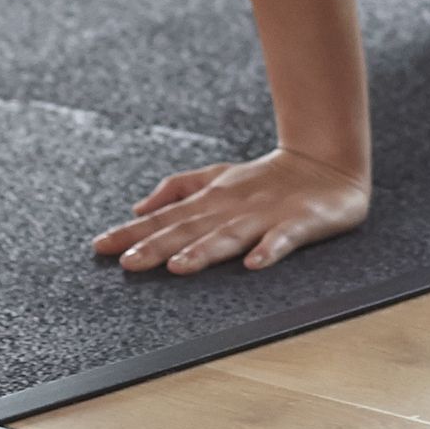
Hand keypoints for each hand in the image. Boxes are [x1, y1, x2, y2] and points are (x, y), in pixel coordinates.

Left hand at [92, 146, 369, 273]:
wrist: (328, 162)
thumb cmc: (268, 178)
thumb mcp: (218, 178)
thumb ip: (178, 191)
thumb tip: (137, 208)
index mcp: (211, 200)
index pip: (165, 218)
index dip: (133, 232)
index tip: (100, 247)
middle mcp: (232, 208)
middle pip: (191, 229)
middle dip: (160, 245)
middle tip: (129, 263)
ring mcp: (265, 216)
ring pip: (230, 235)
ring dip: (205, 250)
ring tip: (180, 266)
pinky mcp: (299, 223)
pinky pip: (283, 239)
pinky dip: (270, 249)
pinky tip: (254, 264)